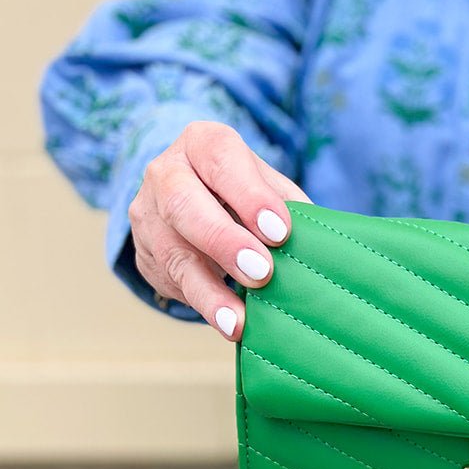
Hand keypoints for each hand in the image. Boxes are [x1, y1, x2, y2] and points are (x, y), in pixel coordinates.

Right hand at [126, 120, 310, 339]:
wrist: (192, 207)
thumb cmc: (242, 194)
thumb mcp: (267, 188)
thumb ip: (289, 207)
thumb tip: (322, 242)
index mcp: (202, 144)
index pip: (220, 159)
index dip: (250, 194)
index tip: (280, 231)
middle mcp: (166, 173)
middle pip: (183, 203)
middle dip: (224, 240)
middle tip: (262, 272)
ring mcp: (149, 215)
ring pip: (174, 253)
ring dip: (210, 291)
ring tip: (240, 320)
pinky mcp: (146, 255)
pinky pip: (173, 283)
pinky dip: (206, 306)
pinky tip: (229, 325)